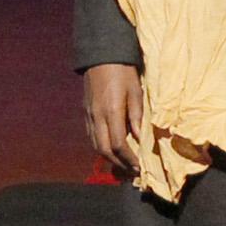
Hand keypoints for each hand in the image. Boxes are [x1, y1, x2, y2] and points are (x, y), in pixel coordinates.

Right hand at [82, 62, 144, 180]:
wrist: (101, 54)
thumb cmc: (123, 70)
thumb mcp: (136, 91)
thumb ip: (137, 116)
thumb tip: (139, 138)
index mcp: (111, 111)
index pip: (118, 144)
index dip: (129, 159)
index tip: (139, 167)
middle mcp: (97, 116)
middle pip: (104, 150)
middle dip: (119, 164)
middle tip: (132, 171)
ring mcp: (89, 114)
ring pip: (95, 145)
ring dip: (109, 158)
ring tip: (124, 163)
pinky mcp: (86, 111)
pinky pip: (92, 135)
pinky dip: (102, 146)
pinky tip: (112, 148)